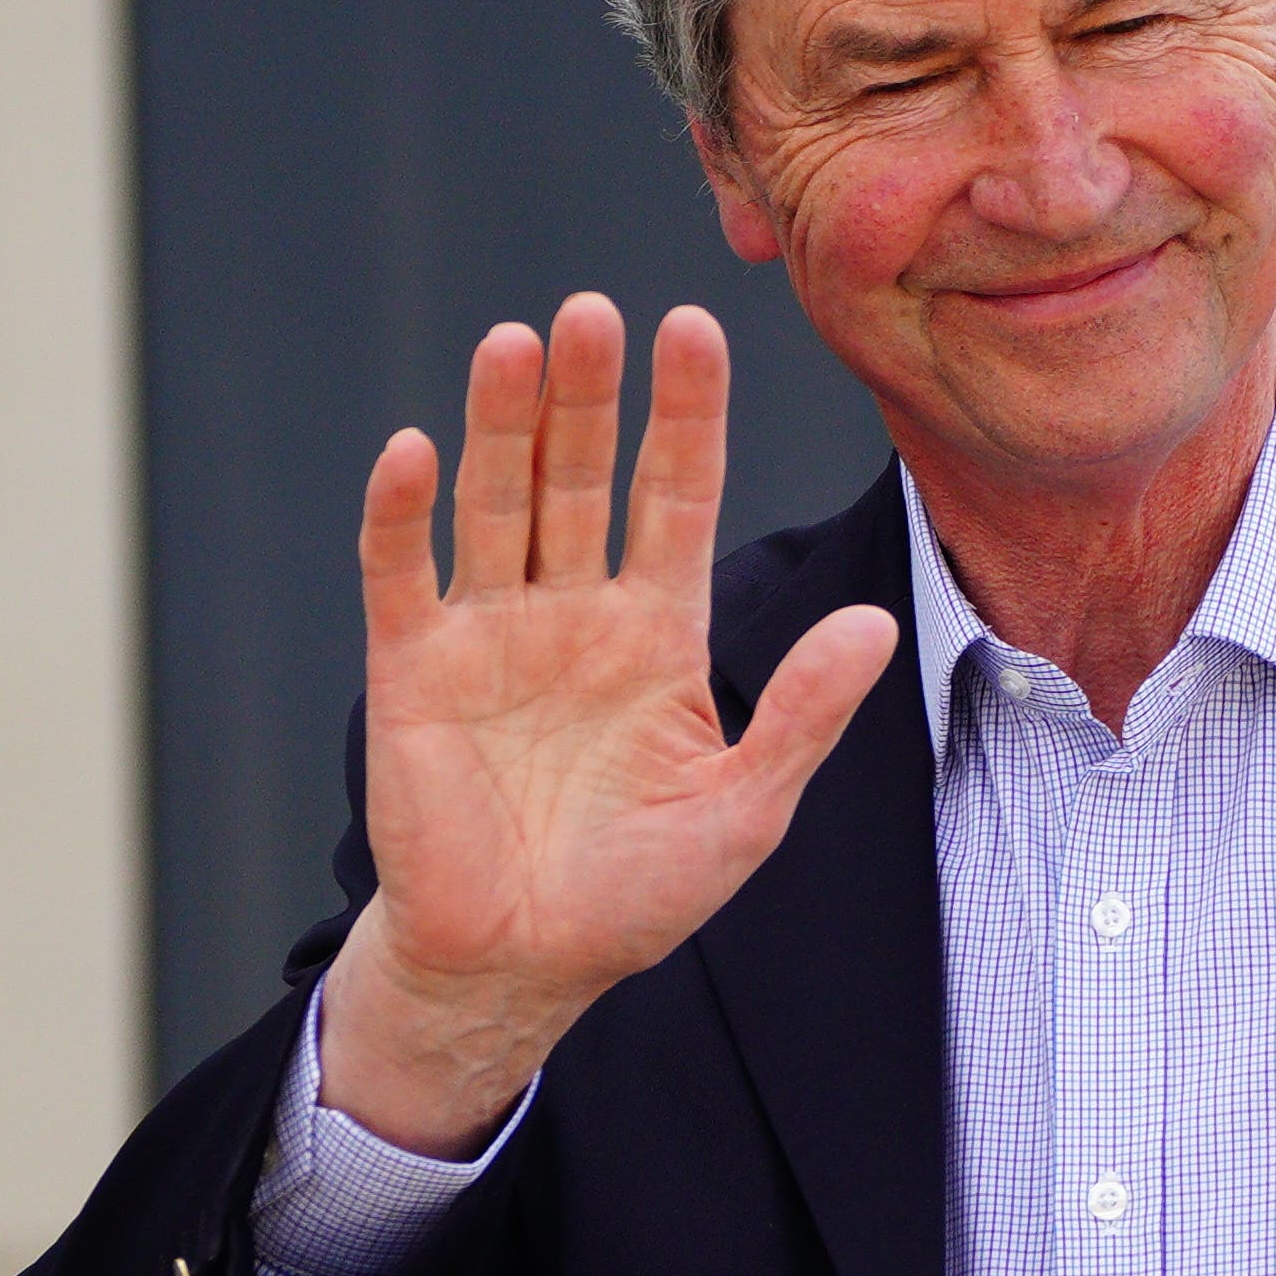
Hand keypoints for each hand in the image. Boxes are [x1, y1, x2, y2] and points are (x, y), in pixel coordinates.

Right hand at [318, 298, 897, 1153]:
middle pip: (578, 475)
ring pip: (495, 502)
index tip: (694, 326)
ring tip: (516, 342)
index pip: (673, 493)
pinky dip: (402, 513)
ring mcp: (488, 632)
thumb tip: (873, 623)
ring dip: (501, 423)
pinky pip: (403, 575)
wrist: (525, 964)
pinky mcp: (412, 669)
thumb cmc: (638, 891)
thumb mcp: (746, 807)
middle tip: (596, 311)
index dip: (683, 414)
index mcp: (656, 628)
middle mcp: (571, 609)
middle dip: (588, 395)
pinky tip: (416, 450)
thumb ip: (802, 712)